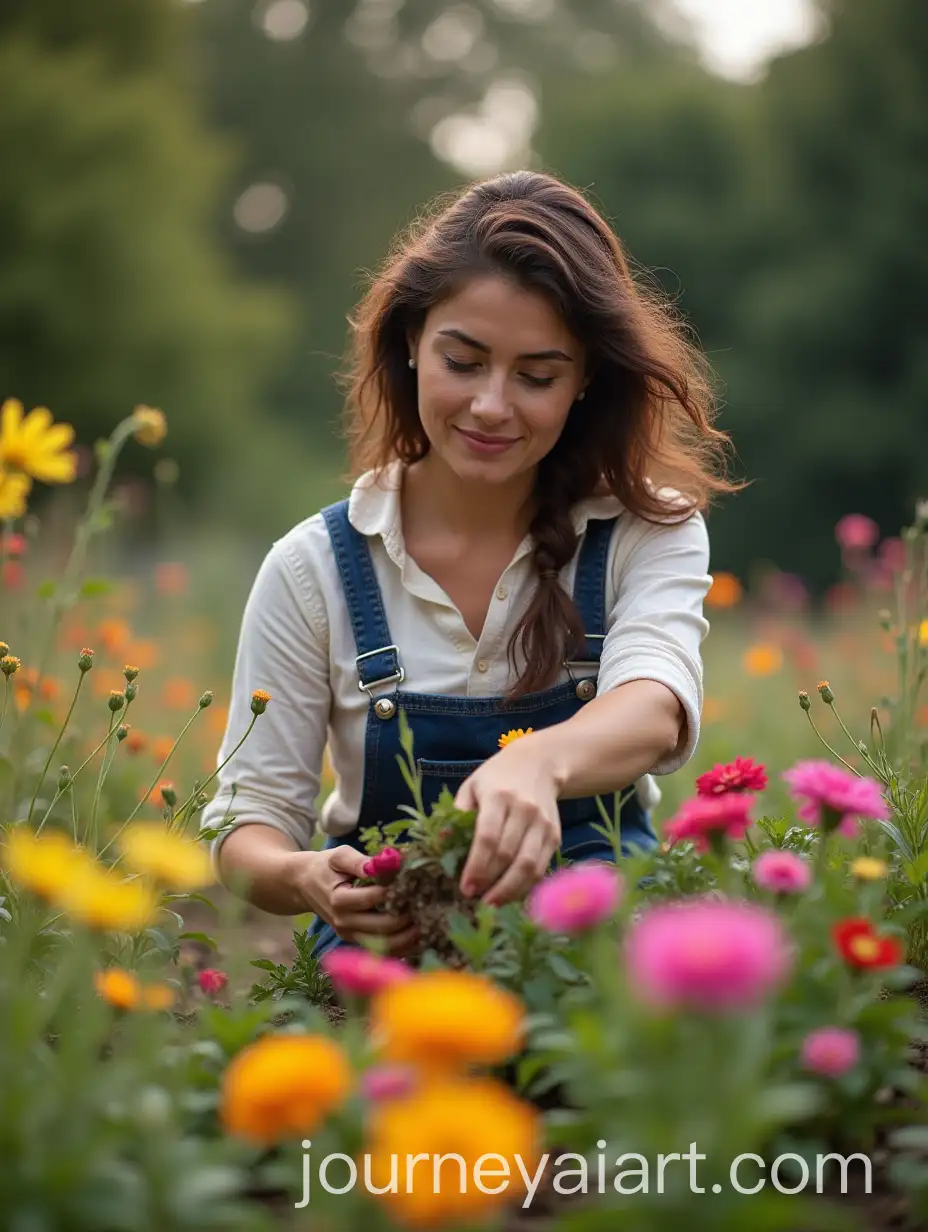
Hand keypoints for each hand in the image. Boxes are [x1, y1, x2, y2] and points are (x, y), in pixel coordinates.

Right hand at [288, 845, 417, 955]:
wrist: (304, 885)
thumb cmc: (326, 867)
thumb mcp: (339, 856)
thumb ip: (358, 861)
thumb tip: (380, 864)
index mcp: (339, 899)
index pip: (373, 899)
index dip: (396, 892)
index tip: (415, 884)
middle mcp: (343, 922)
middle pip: (382, 927)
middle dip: (407, 919)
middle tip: (429, 906)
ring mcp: (349, 935)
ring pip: (384, 944)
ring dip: (408, 938)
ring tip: (429, 925)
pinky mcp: (355, 940)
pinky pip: (381, 950)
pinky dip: (402, 948)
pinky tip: (419, 938)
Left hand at [454, 737, 561, 906]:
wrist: (540, 763)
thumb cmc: (497, 778)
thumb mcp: (472, 786)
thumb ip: (458, 813)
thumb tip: (441, 843)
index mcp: (498, 796)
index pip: (488, 837)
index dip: (477, 866)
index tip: (465, 887)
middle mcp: (524, 809)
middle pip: (508, 855)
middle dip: (490, 882)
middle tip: (475, 899)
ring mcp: (542, 823)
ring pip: (528, 865)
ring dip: (510, 890)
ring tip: (493, 904)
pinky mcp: (554, 834)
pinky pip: (541, 866)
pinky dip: (526, 885)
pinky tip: (511, 894)